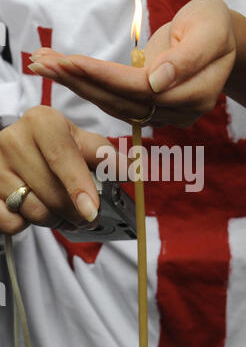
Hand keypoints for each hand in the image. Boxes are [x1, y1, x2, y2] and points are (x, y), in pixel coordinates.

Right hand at [0, 106, 116, 234]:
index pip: (62, 156)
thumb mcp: (81, 143)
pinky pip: (10, 221)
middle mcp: (13, 139)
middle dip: (74, 212)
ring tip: (61, 212)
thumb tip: (133, 170)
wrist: (18, 149)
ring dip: (54, 220)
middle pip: (50, 191)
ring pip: (32, 210)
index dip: (79, 186)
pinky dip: (26, 224)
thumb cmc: (56, 147)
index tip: (92, 211)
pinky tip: (33, 210)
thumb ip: (106, 156)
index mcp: (42, 122)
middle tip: (86, 216)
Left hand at [28, 0, 235, 127]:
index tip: (72, 63)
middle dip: (82, 83)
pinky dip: (88, 87)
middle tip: (43, 64)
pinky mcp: (149, 107)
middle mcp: (178, 111)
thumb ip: (187, 59)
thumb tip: (156, 82)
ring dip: (78, 86)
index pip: (144, 90)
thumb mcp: (210, 32)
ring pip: (114, 104)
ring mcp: (163, 113)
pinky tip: (65, 74)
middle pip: (123, 101)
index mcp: (196, 94)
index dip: (107, 78)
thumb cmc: (215, 28)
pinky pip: (115, 100)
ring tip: (44, 66)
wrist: (216, 39)